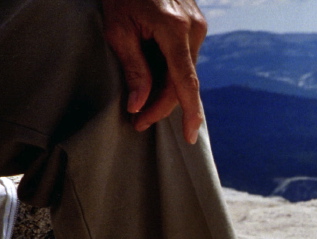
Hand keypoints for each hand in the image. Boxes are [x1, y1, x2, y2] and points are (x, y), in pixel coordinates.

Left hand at [101, 0, 207, 143]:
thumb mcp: (118, 28)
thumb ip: (134, 67)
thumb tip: (139, 104)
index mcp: (175, 28)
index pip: (186, 81)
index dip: (188, 112)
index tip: (190, 136)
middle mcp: (194, 28)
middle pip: (183, 81)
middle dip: (162, 106)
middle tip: (138, 122)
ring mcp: (198, 25)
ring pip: (185, 71)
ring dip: (165, 92)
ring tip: (140, 106)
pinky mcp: (195, 24)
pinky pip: (185, 59)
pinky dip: (170, 75)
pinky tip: (153, 84)